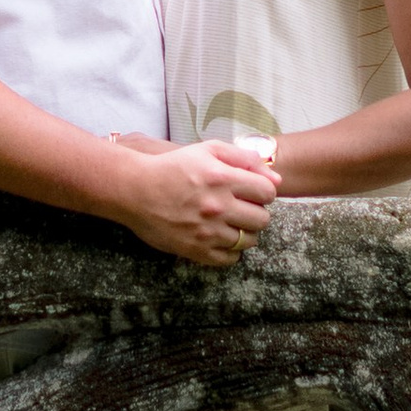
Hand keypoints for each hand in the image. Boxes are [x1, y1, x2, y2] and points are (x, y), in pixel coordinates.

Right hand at [104, 137, 278, 267]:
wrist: (135, 190)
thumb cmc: (173, 167)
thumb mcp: (207, 150)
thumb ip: (244, 159)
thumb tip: (276, 179)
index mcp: (223, 179)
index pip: (268, 193)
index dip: (263, 192)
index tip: (251, 192)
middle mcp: (218, 207)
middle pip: (262, 219)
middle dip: (256, 213)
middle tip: (240, 208)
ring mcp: (207, 231)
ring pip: (248, 241)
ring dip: (244, 232)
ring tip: (229, 223)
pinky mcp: (195, 250)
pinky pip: (229, 259)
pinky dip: (230, 251)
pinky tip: (219, 238)